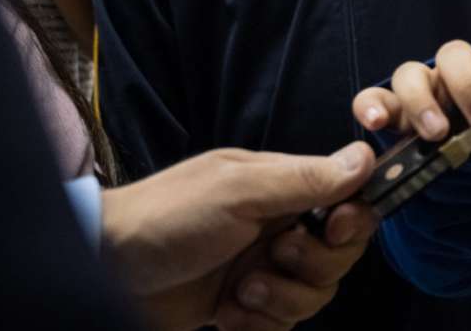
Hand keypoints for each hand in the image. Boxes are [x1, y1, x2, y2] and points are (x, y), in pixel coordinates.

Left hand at [102, 142, 376, 329]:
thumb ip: (304, 179)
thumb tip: (366, 156)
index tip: (337, 227)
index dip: (354, 218)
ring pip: (315, 293)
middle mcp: (279, 226)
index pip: (349, 199)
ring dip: (282, 298)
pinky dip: (258, 324)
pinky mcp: (244, 307)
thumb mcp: (239, 190)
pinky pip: (282, 324)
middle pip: (340, 253)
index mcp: (282, 188)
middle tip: (274, 256)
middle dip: (314, 265)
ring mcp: (263, 268)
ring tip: (240, 291)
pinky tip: (226, 314)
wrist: (104, 272)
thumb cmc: (168, 216)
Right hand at [353, 27, 470, 172]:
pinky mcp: (390, 110)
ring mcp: (418, 88)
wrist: (463, 175)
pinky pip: (372, 98)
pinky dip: (370, 106)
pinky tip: (376, 123)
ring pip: (410, 73)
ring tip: (437, 134)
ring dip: (422, 102)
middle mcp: (451, 72)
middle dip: (467, 85)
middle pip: (452, 55)